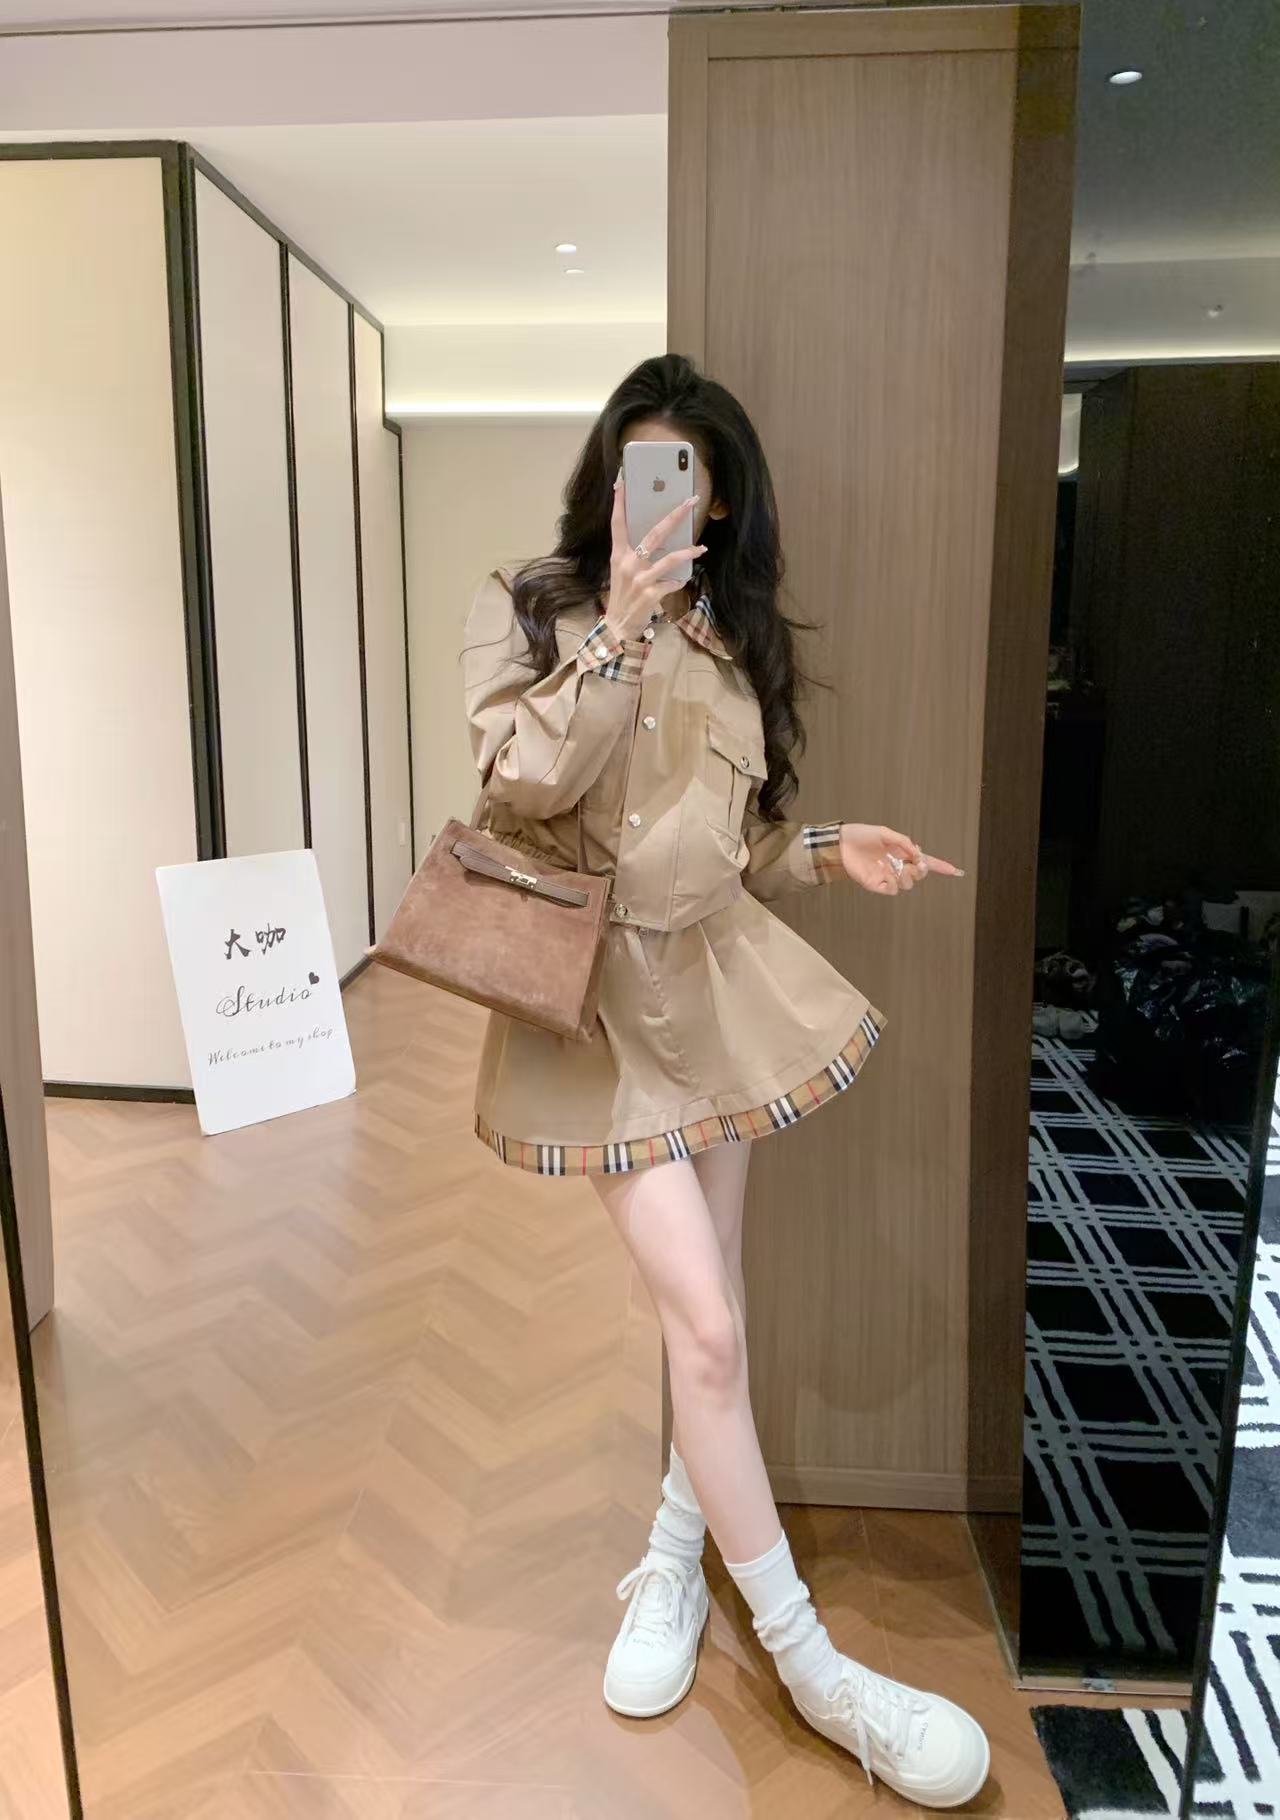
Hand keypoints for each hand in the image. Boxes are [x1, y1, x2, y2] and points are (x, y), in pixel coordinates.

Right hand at [604, 470, 706, 641]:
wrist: (618, 625)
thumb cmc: (623, 595)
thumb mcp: (622, 571)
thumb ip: (634, 554)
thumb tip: (659, 537)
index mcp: (618, 555)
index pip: (617, 523)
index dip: (619, 502)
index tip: (622, 482)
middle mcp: (628, 563)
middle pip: (655, 534)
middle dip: (675, 515)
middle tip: (690, 501)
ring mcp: (640, 579)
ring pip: (670, 558)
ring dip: (688, 551)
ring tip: (701, 547)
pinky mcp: (650, 594)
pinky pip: (672, 582)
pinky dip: (679, 581)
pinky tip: (682, 580)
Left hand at [838, 823, 965, 893]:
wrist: (841, 843)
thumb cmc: (861, 835)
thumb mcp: (886, 833)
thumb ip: (903, 842)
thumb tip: (918, 853)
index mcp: (901, 853)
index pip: (924, 862)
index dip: (940, 867)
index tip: (955, 871)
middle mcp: (896, 865)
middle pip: (919, 875)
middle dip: (921, 870)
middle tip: (916, 862)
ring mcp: (886, 876)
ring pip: (907, 884)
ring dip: (906, 876)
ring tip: (896, 867)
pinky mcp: (875, 884)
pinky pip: (891, 890)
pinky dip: (892, 883)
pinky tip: (885, 874)